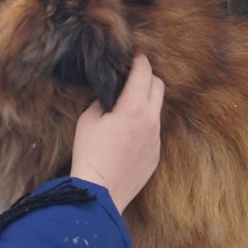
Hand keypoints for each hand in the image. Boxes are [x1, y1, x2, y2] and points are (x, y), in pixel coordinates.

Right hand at [70, 54, 163, 212]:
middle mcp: (150, 120)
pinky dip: (145, 121)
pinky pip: (155, 129)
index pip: (143, 74)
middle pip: (158, 86)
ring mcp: (156, 138)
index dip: (140, 61)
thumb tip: (110, 98)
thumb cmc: (90, 153)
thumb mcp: (88, 120)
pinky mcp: (156, 153)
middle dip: (148, 76)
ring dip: (147, 100)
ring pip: (158, 108)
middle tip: (135, 75)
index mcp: (132, 108)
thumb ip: (102, 102)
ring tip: (130, 103)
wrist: (101, 191)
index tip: (136, 56)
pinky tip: (129, 130)